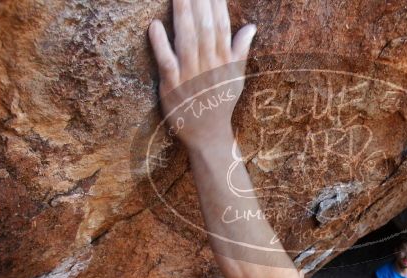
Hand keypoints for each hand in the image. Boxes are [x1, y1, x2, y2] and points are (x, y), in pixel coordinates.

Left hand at [148, 0, 255, 146]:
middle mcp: (209, 64)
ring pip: (187, 39)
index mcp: (224, 60)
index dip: (216, 3)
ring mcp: (190, 74)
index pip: (221, 24)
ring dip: (181, 14)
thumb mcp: (235, 77)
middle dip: (199, 2)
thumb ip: (240, 50)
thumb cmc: (220, 103)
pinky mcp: (171, 85)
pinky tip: (155, 25)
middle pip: (205, 26)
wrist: (207, 135)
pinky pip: (166, 61)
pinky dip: (160, 44)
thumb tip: (251, 27)